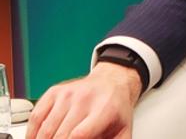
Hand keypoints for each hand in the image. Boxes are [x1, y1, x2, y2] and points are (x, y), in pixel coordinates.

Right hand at [26, 62, 141, 138]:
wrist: (112, 81)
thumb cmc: (116, 109)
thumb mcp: (123, 130)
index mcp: (104, 109)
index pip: (79, 135)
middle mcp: (84, 99)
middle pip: (60, 135)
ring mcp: (67, 94)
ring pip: (45, 129)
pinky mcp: (54, 92)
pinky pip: (35, 118)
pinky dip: (33, 134)